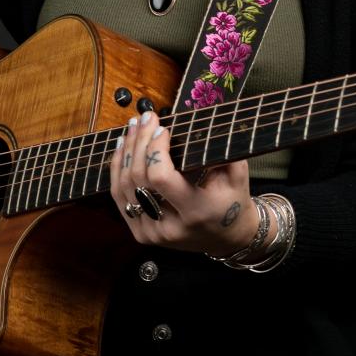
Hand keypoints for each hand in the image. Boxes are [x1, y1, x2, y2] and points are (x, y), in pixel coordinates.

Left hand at [109, 108, 259, 254]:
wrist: (227, 237)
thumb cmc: (233, 199)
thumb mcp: (237, 173)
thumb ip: (220, 148)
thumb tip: (196, 119)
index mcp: (197, 212)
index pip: (161, 177)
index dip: (156, 149)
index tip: (163, 128)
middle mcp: (171, 227)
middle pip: (140, 179)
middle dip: (140, 142)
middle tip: (146, 118)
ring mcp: (152, 234)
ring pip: (125, 187)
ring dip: (126, 152)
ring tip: (132, 128)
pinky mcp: (141, 234)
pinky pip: (120, 198)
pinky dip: (118, 170)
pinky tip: (122, 149)